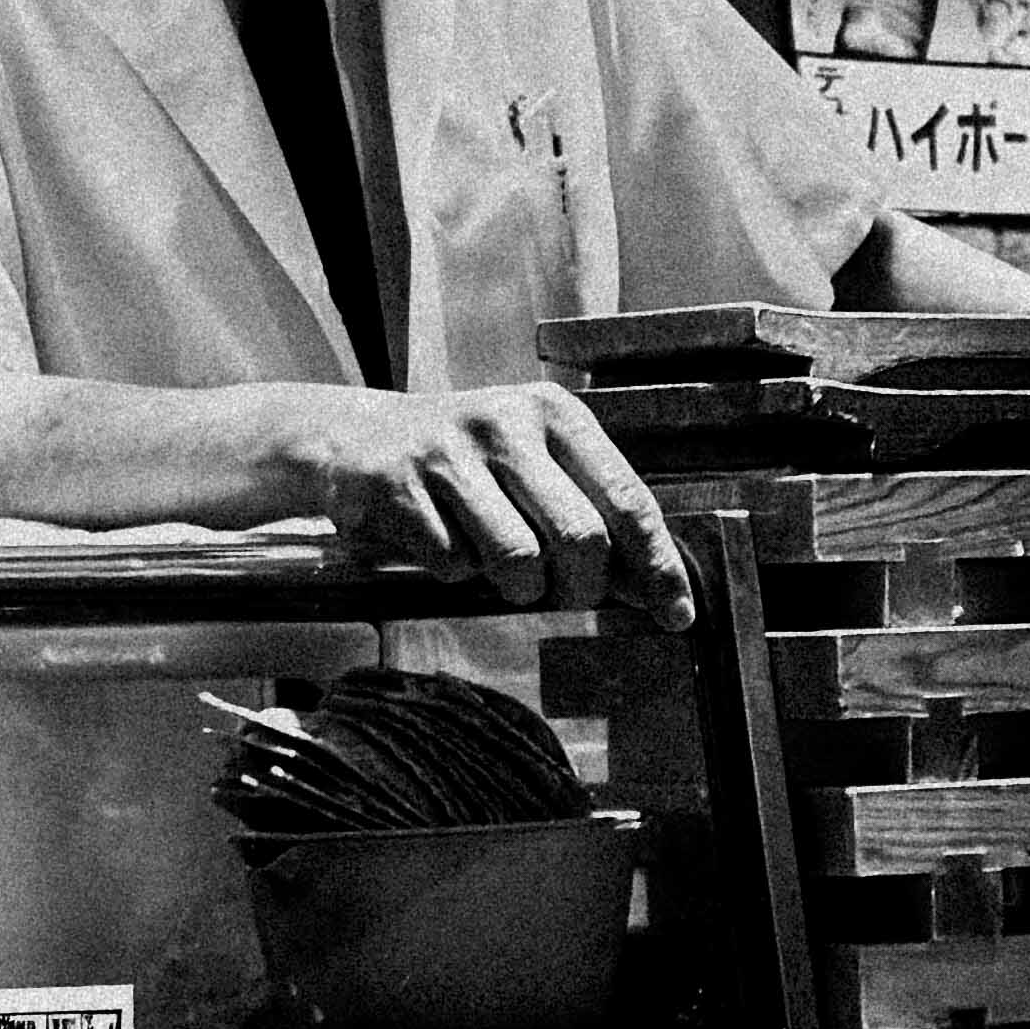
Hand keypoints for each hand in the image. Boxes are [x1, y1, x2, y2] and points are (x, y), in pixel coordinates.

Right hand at [265, 376, 690, 618]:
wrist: (353, 437)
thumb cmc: (463, 463)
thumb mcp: (533, 465)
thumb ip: (592, 514)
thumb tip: (651, 588)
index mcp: (555, 413)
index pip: (628, 499)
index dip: (657, 566)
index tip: (676, 615)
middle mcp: (507, 422)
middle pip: (580, 538)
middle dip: (579, 588)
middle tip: (562, 595)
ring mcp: (449, 452)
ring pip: (518, 561)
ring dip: (516, 589)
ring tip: (499, 569)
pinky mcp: (399, 485)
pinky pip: (453, 566)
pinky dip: (455, 574)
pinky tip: (442, 541)